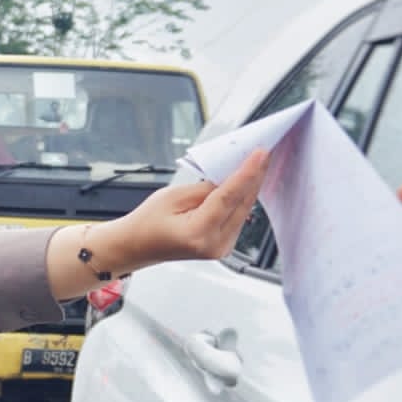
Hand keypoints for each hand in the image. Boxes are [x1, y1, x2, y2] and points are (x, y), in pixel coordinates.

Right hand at [49, 149, 267, 298]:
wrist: (137, 245)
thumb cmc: (147, 222)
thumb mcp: (172, 196)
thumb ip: (205, 188)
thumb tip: (229, 176)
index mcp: (198, 233)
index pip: (229, 197)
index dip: (247, 173)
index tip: (260, 154)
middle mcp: (214, 245)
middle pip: (243, 204)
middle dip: (254, 177)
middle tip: (264, 153)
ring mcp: (220, 248)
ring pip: (244, 211)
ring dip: (251, 187)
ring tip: (257, 163)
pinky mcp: (223, 246)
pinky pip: (239, 217)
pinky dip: (242, 199)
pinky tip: (246, 183)